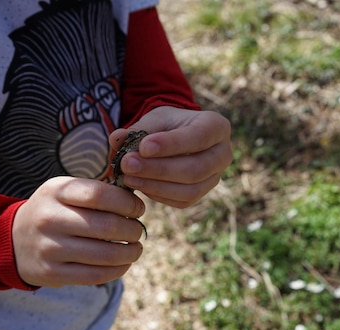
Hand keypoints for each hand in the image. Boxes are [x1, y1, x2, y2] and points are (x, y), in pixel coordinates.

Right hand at [12, 177, 144, 286]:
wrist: (14, 239)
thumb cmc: (54, 211)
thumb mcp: (65, 191)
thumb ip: (96, 192)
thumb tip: (136, 203)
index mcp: (57, 191)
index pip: (99, 195)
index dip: (127, 203)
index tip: (138, 209)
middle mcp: (50, 218)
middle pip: (107, 226)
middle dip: (132, 230)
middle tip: (137, 231)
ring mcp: (50, 247)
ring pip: (105, 254)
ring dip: (130, 252)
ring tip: (135, 248)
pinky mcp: (52, 273)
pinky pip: (95, 275)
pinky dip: (118, 270)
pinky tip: (124, 263)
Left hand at [109, 107, 231, 207]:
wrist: (176, 137)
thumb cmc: (167, 125)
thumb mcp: (154, 119)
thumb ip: (138, 129)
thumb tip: (116, 139)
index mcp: (217, 126)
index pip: (198, 138)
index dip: (171, 145)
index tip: (143, 147)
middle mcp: (223, 154)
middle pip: (195, 169)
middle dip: (159, 169)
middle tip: (128, 164)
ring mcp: (215, 177)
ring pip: (190, 189)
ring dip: (156, 185)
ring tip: (128, 177)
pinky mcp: (202, 193)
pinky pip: (182, 201)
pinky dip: (159, 195)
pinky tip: (140, 185)